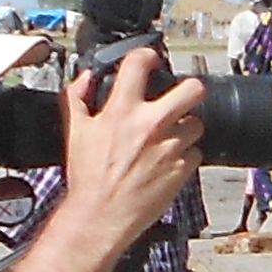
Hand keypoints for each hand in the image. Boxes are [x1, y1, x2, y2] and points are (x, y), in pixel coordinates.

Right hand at [53, 46, 209, 263]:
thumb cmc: (88, 177)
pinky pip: (195, 153)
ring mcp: (171, 147)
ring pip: (197, 123)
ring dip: (186, 127)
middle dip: (190, 88)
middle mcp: (151, 125)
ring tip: (168, 136)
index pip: (141, 63)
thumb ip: (77, 97)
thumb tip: (84, 78)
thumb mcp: (75, 131)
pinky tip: (167, 160)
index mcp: (122, 111)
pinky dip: (185, 154)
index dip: (147, 56)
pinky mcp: (183, 169)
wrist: (101, 214)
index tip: (150, 61)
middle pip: (193, 89)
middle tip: (182, 95)